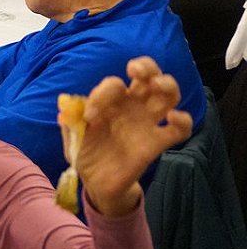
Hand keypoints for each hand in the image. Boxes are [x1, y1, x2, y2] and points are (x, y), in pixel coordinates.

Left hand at [74, 56, 192, 217]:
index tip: (90, 116)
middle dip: (146, 66)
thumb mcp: (72, 138)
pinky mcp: (158, 143)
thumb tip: (64, 109)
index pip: (114, 84)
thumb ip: (70, 123)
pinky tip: (173, 118)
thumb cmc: (85, 153)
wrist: (96, 182)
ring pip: (169, 94)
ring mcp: (147, 123)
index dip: (103, 93)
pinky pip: (180, 129)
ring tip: (156, 85)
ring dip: (167, 84)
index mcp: (110, 102)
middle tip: (135, 70)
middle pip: (149, 76)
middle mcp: (132, 107)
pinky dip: (183, 120)